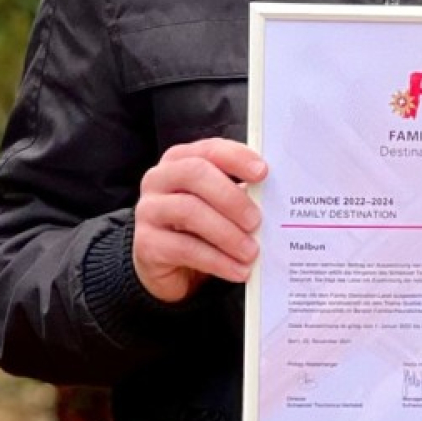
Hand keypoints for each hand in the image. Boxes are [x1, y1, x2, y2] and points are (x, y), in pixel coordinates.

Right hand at [131, 138, 267, 303]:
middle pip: (195, 174)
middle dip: (231, 197)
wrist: (168, 267)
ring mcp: (148, 210)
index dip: (237, 158)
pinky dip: (217, 260)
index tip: (263, 173)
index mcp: (180, 160)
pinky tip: (238, 270)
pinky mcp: (146, 243)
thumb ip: (240, 194)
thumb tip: (275, 197)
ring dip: (227, 233)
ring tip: (251, 252)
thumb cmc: (200, 227)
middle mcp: (159, 179)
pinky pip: (184, 248)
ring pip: (189, 211)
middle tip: (257, 220)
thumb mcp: (219, 206)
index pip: (209, 149)